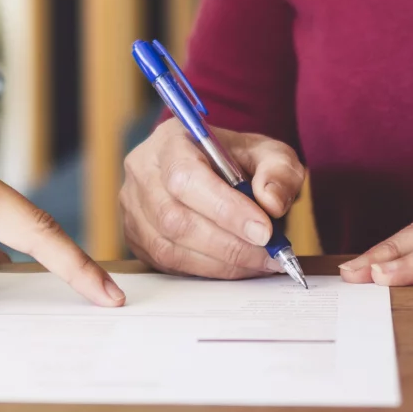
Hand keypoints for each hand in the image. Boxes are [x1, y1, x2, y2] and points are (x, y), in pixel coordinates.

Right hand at [121, 115, 305, 278]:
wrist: (216, 168)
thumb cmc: (239, 159)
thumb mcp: (269, 152)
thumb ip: (278, 171)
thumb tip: (271, 202)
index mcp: (170, 140)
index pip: (187, 178)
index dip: (225, 209)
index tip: (264, 231)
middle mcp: (142, 171)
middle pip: (174, 218)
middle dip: (228, 244)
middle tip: (270, 255)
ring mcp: (133, 207)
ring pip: (169, 247)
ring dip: (221, 263)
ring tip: (260, 262)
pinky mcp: (136, 237)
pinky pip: (167, 264)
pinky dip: (208, 271)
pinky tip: (237, 266)